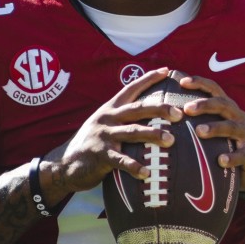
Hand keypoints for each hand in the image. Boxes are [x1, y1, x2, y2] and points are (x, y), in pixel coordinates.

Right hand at [52, 68, 181, 191]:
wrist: (64, 163)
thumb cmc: (94, 143)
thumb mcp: (105, 124)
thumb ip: (123, 117)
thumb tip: (152, 111)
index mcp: (111, 109)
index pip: (131, 88)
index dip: (148, 79)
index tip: (167, 70)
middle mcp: (108, 118)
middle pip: (137, 109)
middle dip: (160, 109)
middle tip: (179, 113)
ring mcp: (103, 136)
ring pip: (132, 132)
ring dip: (153, 135)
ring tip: (171, 140)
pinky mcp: (100, 155)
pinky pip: (120, 160)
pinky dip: (134, 166)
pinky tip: (147, 173)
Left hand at [176, 74, 244, 190]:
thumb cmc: (226, 142)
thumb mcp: (215, 126)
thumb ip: (198, 118)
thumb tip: (166, 109)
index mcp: (228, 108)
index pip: (215, 90)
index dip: (200, 83)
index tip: (182, 81)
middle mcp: (238, 117)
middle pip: (223, 105)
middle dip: (205, 104)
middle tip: (186, 108)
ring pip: (232, 127)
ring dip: (215, 128)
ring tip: (199, 131)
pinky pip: (243, 154)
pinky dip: (232, 157)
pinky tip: (221, 160)